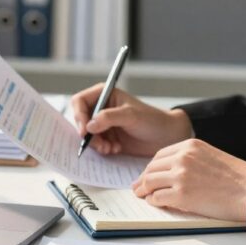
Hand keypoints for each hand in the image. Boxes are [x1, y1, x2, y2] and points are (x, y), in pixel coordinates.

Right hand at [69, 83, 192, 156]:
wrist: (166, 137)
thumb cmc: (152, 120)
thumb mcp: (130, 116)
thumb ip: (109, 118)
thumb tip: (89, 126)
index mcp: (105, 95)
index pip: (80, 101)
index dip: (79, 115)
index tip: (85, 130)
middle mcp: (101, 108)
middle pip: (81, 120)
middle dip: (88, 134)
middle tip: (99, 144)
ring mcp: (104, 124)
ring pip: (87, 135)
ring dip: (96, 144)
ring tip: (110, 148)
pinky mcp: (108, 138)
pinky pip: (95, 145)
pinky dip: (102, 149)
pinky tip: (116, 149)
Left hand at [131, 139, 245, 222]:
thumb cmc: (238, 179)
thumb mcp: (212, 157)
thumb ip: (192, 160)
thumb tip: (173, 173)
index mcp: (190, 145)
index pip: (160, 155)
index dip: (152, 167)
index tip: (147, 175)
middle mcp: (183, 157)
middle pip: (152, 168)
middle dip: (143, 179)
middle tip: (139, 188)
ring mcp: (180, 175)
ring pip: (150, 182)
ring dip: (144, 190)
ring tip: (142, 196)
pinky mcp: (181, 194)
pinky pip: (157, 197)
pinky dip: (153, 201)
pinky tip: (155, 203)